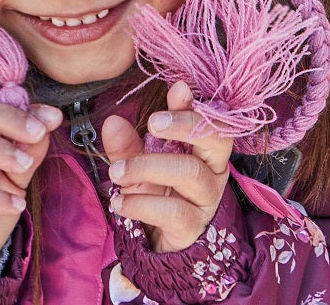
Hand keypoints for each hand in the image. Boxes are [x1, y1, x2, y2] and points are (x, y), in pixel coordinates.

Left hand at [102, 81, 232, 252]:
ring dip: (148, 166)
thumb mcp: (139, 162)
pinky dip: (141, 203)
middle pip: (217, 138)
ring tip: (116, 173)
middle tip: (152, 122)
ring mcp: (206, 198)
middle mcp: (213, 169)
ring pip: (190, 172)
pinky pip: (173, 211)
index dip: (195, 103)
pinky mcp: (194, 226)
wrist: (159, 240)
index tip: (177, 89)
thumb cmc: (155, 190)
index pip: (209, 118)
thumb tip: (112, 121)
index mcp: (203, 146)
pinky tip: (119, 202)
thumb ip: (127, 143)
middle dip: (185, 124)